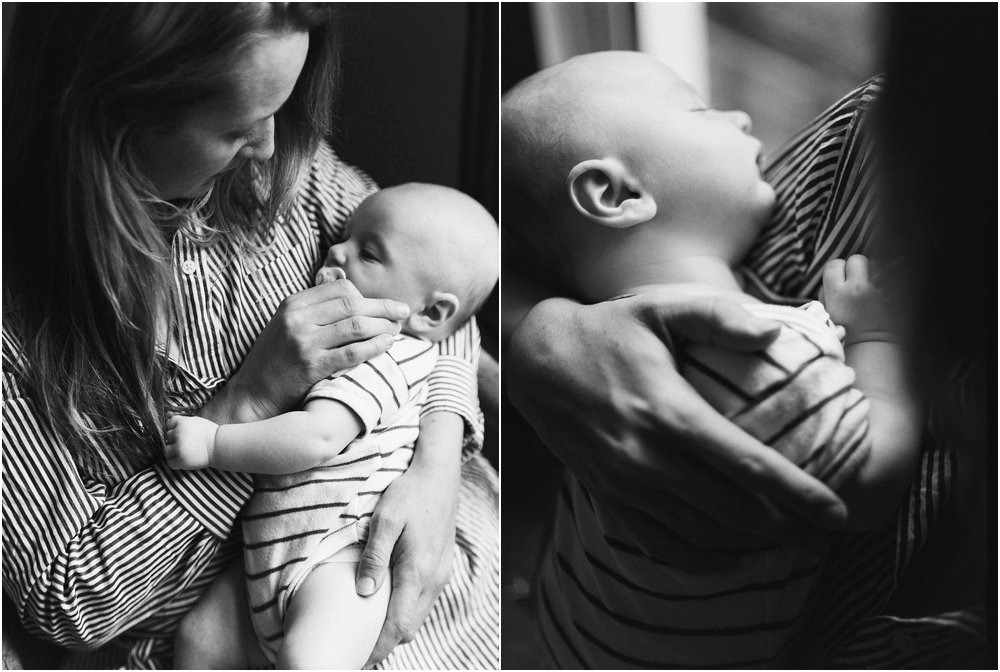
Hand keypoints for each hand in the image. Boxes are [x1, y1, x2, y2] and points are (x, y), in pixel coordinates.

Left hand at [164, 415, 217, 469]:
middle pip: (167, 437)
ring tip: (185, 452)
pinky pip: (170, 462)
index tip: (183, 433)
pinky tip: (185, 459)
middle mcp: (178, 434)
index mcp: (182, 423)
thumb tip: (168, 417)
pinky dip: (176, 462)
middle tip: (187, 443)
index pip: (168, 424)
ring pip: (166, 450)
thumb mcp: (196, 421)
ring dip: (173, 452)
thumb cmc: (210, 434)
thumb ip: (183, 421)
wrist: (220, 447)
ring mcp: (179, 448)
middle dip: (175, 440)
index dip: (174, 428)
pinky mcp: (181, 460)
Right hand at [209, 279, 410, 423]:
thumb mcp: (288, 324)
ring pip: (356, 325)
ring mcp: (304, 342)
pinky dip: (375, 347)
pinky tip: (387, 346)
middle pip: (353, 304)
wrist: (253, 394)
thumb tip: (350, 289)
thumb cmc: (276, 360)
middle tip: (403, 312)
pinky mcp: (312, 366)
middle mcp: (298, 318)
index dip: (368, 296)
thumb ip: (316, 308)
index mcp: (294, 304)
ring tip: (397, 330)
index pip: (341, 289)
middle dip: (383, 307)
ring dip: (383, 326)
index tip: (384, 305)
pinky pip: (353, 352)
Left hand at [356, 458, 459, 666]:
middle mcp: (434, 578)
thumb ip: (374, 556)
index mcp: (418, 571)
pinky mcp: (441, 567)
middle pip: (409, 628)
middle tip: (356, 648)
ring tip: (367, 629)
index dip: (378, 647)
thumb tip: (364, 591)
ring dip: (395, 626)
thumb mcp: (385, 519)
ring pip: (417, 616)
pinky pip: (422, 601)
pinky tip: (385, 602)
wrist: (439, 476)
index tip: (356, 658)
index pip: (399, 626)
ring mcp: (440, 574)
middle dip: (384, 643)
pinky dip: (404, 610)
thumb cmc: (409, 493)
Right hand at [507, 290, 848, 565]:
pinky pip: (660, 544)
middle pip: (732, 511)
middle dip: (788, 528)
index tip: (838, 513)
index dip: (799, 494)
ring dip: (749, 546)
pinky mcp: (607, 497)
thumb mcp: (658, 309)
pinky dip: (701, 557)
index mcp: (668, 412)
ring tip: (788, 542)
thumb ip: (717, 316)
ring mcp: (624, 485)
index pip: (747, 465)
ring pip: (700, 535)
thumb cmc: (606, 331)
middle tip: (825, 531)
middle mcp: (646, 458)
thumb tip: (775, 334)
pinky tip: (730, 554)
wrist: (536, 363)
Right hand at [821, 255, 895, 342]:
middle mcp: (858, 288)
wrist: (874, 348)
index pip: (834, 264)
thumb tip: (833, 278)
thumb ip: (827, 293)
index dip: (837, 270)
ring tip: (876, 284)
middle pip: (856, 259)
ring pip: (877, 263)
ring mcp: (879, 290)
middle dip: (857, 267)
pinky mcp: (896, 293)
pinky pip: (895, 273)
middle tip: (859, 280)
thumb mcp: (828, 314)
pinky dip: (892, 276)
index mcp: (837, 294)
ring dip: (876, 270)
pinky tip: (889, 286)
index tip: (841, 279)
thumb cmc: (848, 333)